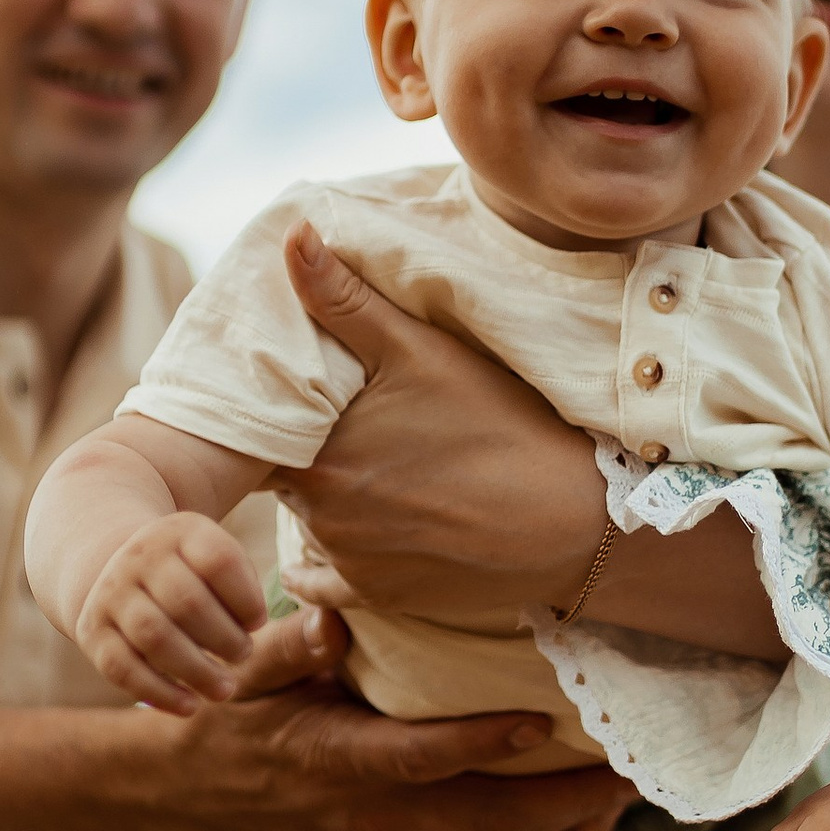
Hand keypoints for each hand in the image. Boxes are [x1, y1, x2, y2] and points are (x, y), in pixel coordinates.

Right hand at [75, 513, 268, 714]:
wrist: (119, 569)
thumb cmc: (189, 575)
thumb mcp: (214, 559)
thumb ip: (242, 585)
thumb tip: (254, 626)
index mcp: (180, 532)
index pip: (218, 561)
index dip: (246, 598)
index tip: (257, 622)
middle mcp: (139, 557)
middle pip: (187, 602)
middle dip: (224, 638)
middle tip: (242, 656)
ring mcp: (111, 593)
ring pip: (154, 637)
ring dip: (196, 671)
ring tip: (225, 689)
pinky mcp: (92, 631)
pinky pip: (123, 669)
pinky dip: (160, 693)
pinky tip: (190, 707)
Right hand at [158, 604, 630, 830]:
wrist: (194, 796)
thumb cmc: (231, 716)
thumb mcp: (246, 671)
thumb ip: (291, 646)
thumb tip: (333, 622)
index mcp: (331, 759)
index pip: (418, 756)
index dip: (481, 742)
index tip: (542, 720)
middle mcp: (363, 817)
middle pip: (479, 819)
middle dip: (560, 802)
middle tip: (629, 772)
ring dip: (555, 827)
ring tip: (617, 793)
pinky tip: (563, 816)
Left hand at [274, 223, 607, 619]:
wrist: (571, 522)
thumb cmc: (497, 425)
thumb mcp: (420, 350)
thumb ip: (344, 299)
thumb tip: (293, 234)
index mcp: (314, 452)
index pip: (258, 430)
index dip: (268, 410)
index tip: (284, 394)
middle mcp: (318, 514)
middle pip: (283, 474)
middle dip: (298, 452)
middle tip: (335, 426)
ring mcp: (347, 560)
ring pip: (309, 522)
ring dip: (321, 500)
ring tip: (367, 470)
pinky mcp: (379, 595)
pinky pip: (328, 580)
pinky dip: (330, 561)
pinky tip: (357, 533)